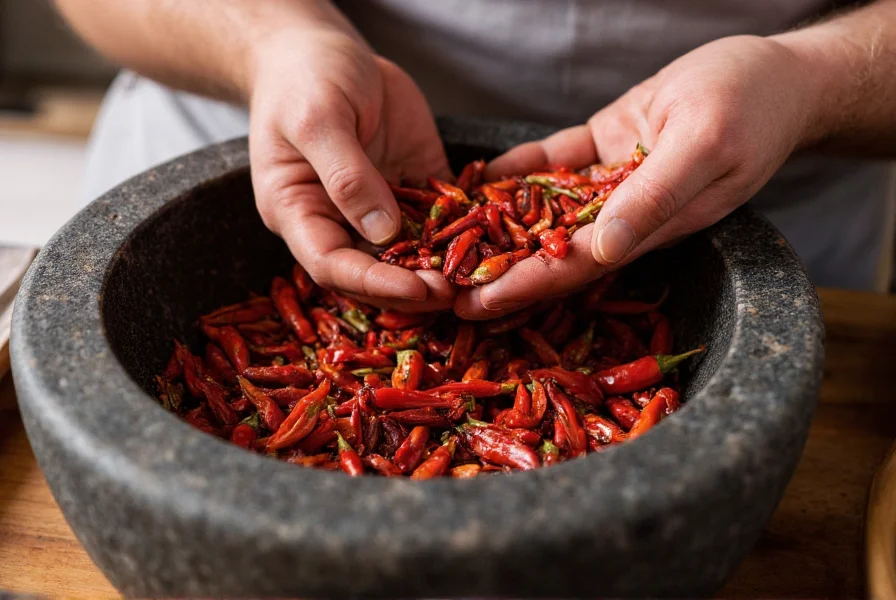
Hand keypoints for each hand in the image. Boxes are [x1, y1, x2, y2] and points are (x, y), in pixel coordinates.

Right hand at [249, 28, 454, 310]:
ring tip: (476, 276)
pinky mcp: (412, 186)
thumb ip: (346, 174)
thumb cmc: (303, 78)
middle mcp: (337, 219)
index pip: (332, 264)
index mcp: (298, 212)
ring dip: (439, 268)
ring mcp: (376, 205)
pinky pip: (439, 217)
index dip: (373, 283)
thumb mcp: (317, 119)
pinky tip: (489, 238)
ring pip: (408, 253)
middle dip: (412, 287)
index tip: (415, 290)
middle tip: (454, 291)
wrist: (322, 49)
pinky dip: (462, 230)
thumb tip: (381, 230)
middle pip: (372, 271)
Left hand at [455, 35, 818, 317]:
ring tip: (442, 246)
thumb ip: (655, 198)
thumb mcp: (706, 146)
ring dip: (496, 227)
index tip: (476, 303)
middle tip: (439, 289)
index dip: (525, 285)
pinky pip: (552, 164)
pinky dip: (517, 172)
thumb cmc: (752, 104)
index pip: (576, 266)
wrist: (774, 71)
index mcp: (650, 227)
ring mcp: (611, 181)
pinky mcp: (604, 147)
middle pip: (550, 249)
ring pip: (543, 210)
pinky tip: (476, 180)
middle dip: (497, 269)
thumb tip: (606, 251)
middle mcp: (624, 214)